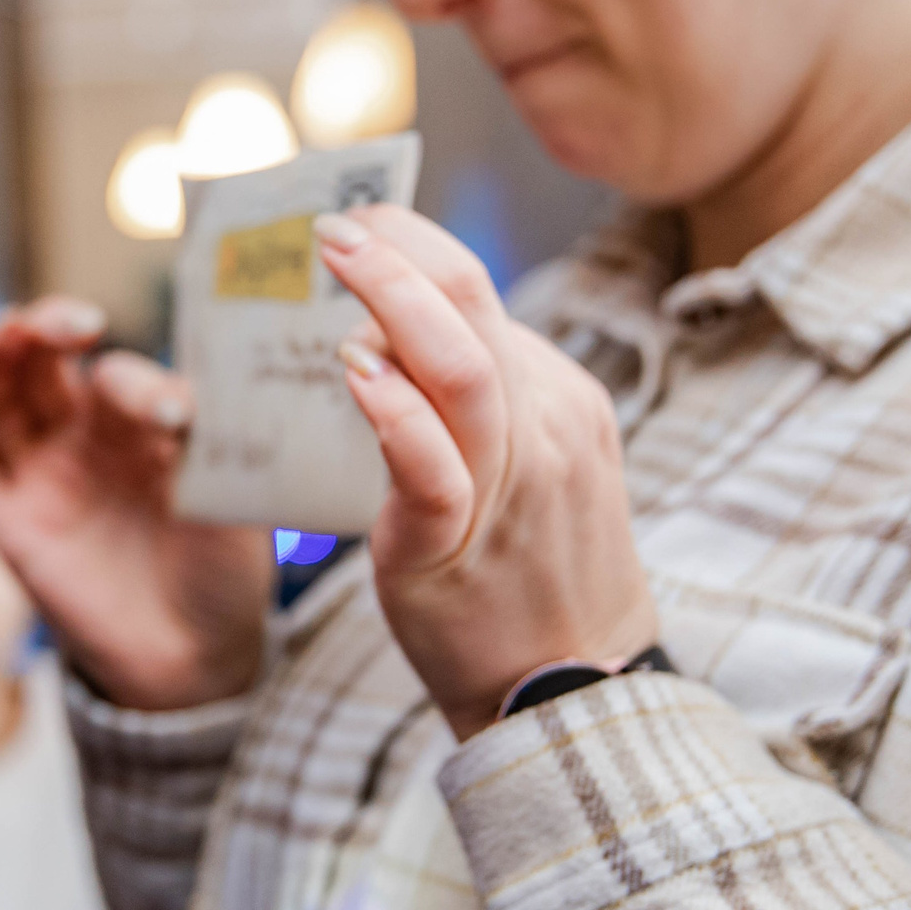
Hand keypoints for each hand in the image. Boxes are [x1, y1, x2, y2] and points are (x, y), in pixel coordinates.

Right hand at [0, 298, 272, 711]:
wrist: (195, 657)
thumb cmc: (221, 568)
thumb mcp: (228, 495)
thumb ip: (201, 441)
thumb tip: (170, 399)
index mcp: (135, 423)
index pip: (112, 374)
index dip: (129, 378)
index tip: (167, 412)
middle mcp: (79, 440)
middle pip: (37, 362)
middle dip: (40, 328)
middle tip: (71, 323)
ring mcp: (38, 478)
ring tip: (5, 335)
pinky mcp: (5, 523)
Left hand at [318, 207, 656, 737]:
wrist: (574, 690)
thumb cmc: (530, 573)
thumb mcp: (527, 463)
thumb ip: (476, 400)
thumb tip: (392, 331)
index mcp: (558, 399)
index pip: (483, 298)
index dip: (417, 249)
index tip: (363, 219)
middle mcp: (544, 430)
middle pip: (476, 312)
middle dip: (401, 253)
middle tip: (337, 221)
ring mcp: (509, 488)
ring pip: (463, 374)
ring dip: (393, 303)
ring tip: (336, 260)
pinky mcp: (458, 547)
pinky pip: (435, 470)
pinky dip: (395, 412)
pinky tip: (352, 370)